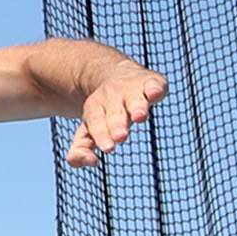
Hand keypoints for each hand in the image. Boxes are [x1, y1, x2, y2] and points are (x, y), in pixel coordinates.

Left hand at [67, 53, 167, 167]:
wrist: (116, 73)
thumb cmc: (104, 111)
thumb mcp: (88, 129)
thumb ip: (81, 148)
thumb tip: (90, 162)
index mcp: (94, 108)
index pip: (96, 121)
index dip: (100, 134)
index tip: (108, 148)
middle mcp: (112, 96)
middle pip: (114, 112)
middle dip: (117, 124)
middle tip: (120, 137)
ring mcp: (132, 89)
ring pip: (135, 99)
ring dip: (137, 107)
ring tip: (139, 117)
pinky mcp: (151, 82)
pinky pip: (153, 85)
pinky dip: (155, 89)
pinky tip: (155, 94)